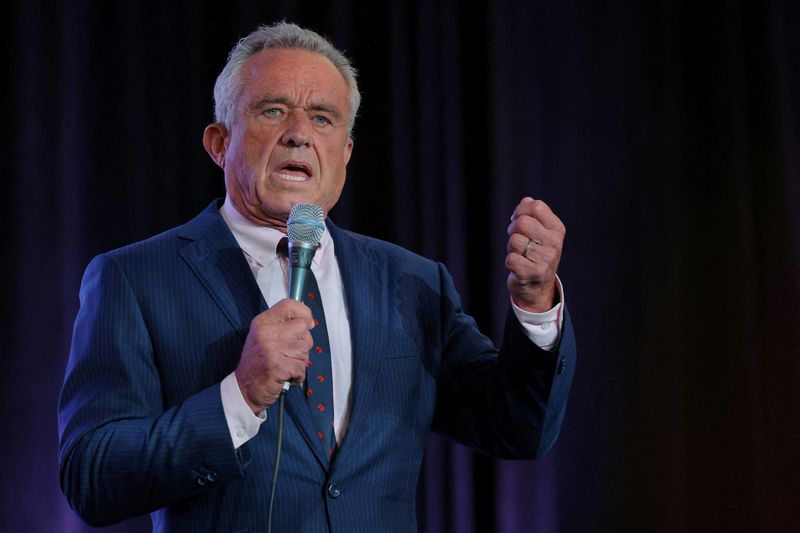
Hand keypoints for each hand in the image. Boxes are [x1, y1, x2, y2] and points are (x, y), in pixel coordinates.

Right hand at [235, 299, 313, 412]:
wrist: (243, 390)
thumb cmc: (257, 364)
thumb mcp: (264, 337)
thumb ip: (283, 326)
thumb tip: (308, 319)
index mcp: (262, 322)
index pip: (289, 305)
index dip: (304, 312)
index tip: (308, 323)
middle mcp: (266, 332)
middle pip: (303, 328)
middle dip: (303, 343)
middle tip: (289, 354)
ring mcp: (271, 349)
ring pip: (305, 349)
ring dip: (300, 361)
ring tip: (285, 366)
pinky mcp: (278, 366)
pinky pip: (302, 367)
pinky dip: (298, 375)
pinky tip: (285, 376)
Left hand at [506, 197, 565, 312]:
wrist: (538, 288)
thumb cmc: (535, 255)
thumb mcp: (540, 232)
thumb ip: (532, 214)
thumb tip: (526, 201)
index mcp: (557, 229)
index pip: (536, 206)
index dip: (521, 211)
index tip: (520, 221)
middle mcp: (554, 243)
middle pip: (522, 222)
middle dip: (513, 230)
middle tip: (518, 240)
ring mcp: (545, 259)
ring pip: (514, 241)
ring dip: (511, 248)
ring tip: (520, 255)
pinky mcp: (532, 273)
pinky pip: (510, 258)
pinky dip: (509, 262)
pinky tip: (518, 267)